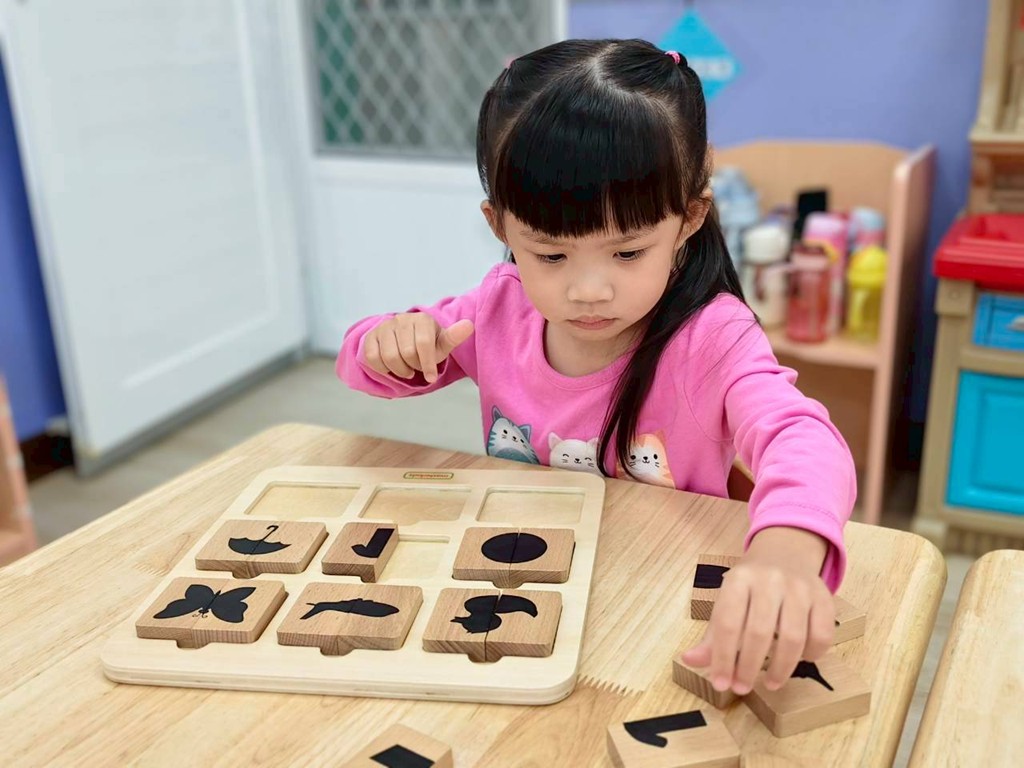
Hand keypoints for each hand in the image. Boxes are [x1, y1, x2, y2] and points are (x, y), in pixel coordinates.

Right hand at [360, 314, 473, 383]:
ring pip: (389, 357)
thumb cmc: (428, 343)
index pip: (423, 344)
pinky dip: (383, 369)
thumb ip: (455, 336)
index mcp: (422, 320)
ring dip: (400, 370)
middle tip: (417, 367)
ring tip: (406, 369)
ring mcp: (384, 327)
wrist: (404, 337)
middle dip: (414, 367)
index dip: (427, 364)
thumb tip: (469, 325)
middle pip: (406, 353)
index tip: (431, 377)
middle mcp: (401, 319)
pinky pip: (373, 358)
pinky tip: (391, 367)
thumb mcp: (442, 342)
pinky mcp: (371, 336)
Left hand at [681, 527, 833, 694]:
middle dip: (748, 667)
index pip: (728, 623)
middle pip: (759, 632)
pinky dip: (812, 654)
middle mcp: (769, 580)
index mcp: (739, 579)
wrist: (785, 553)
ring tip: (770, 683)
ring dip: (781, 668)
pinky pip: (822, 635)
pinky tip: (800, 661)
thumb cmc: (750, 586)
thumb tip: (689, 660)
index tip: (721, 684)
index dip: (722, 658)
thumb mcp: (727, 601)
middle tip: (742, 688)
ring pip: (793, 637)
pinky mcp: (825, 597)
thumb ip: (713, 634)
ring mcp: (800, 588)